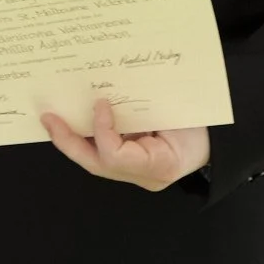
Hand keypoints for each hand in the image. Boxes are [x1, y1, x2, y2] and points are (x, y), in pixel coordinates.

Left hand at [41, 99, 209, 192]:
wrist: (216, 143)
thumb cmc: (201, 127)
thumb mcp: (183, 116)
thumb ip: (155, 108)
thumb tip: (117, 87)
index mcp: (160, 165)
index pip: (119, 156)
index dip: (104, 131)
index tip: (100, 103)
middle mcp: (143, 175)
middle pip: (97, 164)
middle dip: (69, 142)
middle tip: (48, 118)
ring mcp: (135, 173)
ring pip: (94, 161)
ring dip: (71, 140)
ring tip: (51, 118)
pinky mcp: (129, 164)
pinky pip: (101, 152)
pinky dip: (86, 136)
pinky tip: (72, 119)